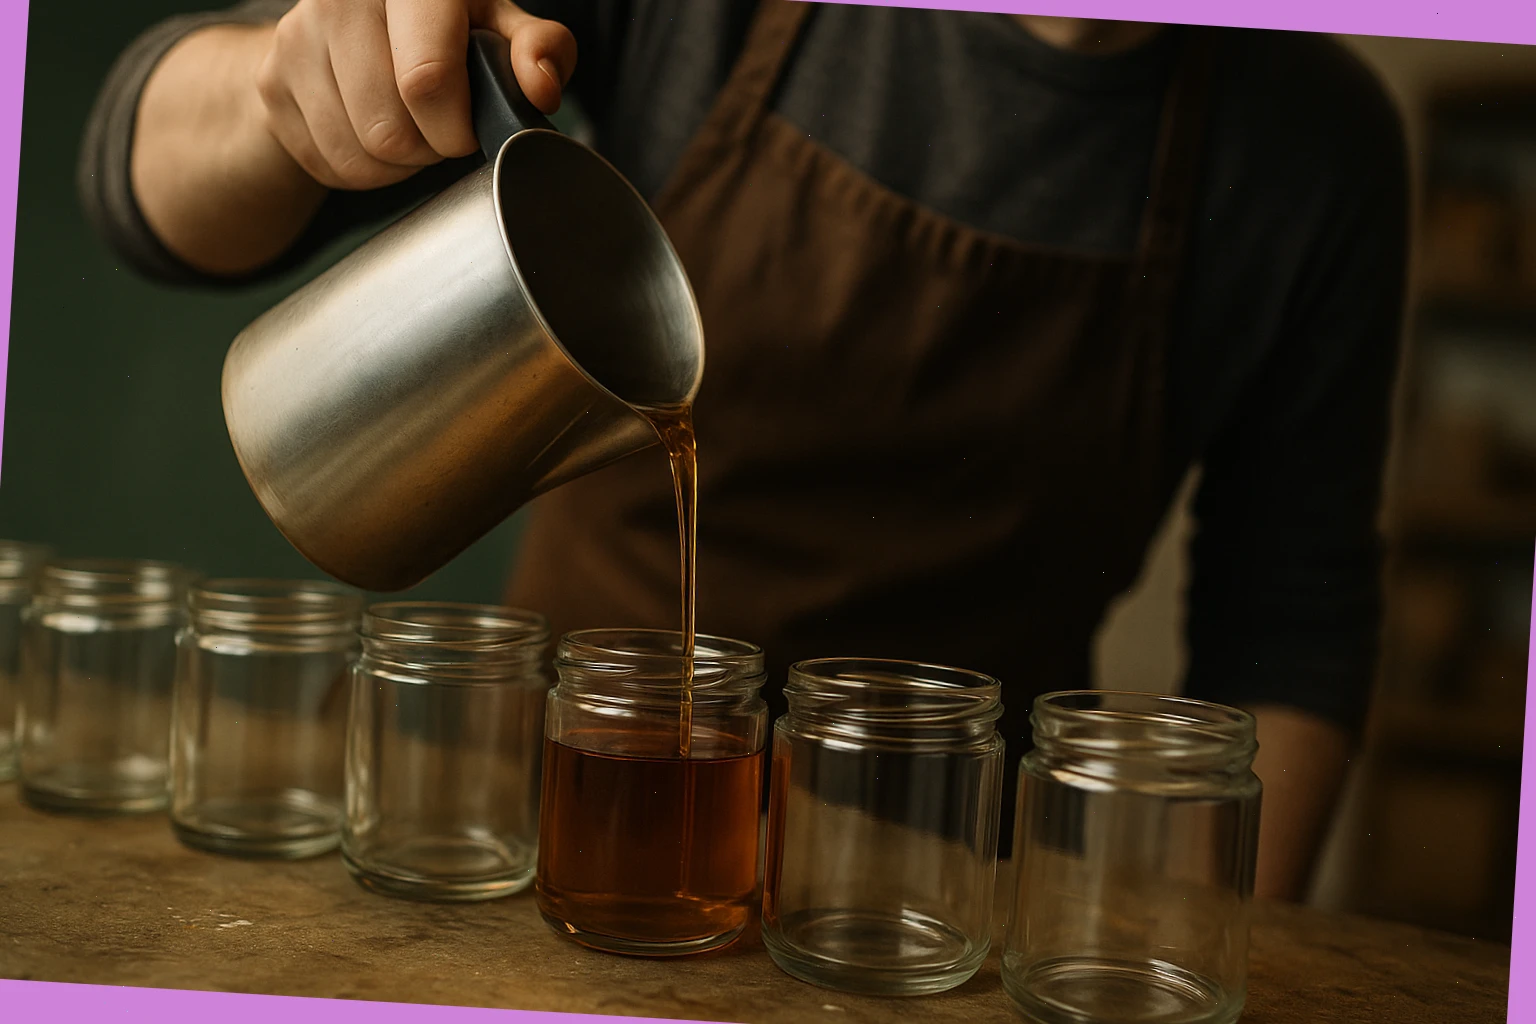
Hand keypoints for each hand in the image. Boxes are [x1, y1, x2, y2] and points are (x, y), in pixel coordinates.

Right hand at [254, 0, 576, 190]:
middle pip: (391, 129)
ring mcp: (296, 37)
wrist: (355, 27)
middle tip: (440, 129)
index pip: (426, 78)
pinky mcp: (272, 81)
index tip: (468, 130)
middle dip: (428, 149)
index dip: (455, 127)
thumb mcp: (501, 29)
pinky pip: (329, 162)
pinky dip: (363, 168)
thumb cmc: (444, 30)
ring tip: (410, 128)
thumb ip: (539, 50)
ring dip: (397, 162)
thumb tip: (540, 86)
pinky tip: (375, 134)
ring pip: (359, 153)